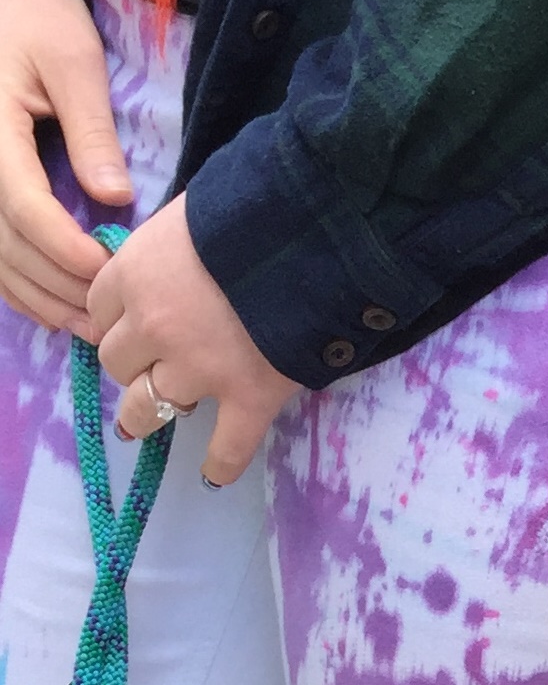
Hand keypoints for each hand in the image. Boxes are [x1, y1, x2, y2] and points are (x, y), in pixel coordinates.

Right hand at [0, 0, 131, 330]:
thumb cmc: (35, 14)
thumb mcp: (72, 57)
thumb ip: (91, 129)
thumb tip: (114, 200)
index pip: (23, 207)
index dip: (66, 250)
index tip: (110, 272)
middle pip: (4, 243)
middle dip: (57, 286)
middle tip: (108, 317)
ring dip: (38, 297)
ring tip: (87, 324)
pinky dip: (16, 284)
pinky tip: (53, 304)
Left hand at [88, 196, 301, 483]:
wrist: (310, 238)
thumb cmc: (251, 210)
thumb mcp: (189, 212)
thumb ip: (166, 245)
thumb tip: (170, 263)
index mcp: (135, 275)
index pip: (100, 309)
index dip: (115, 317)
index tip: (129, 321)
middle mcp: (154, 327)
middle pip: (117, 362)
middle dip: (131, 362)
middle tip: (149, 362)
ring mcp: (198, 370)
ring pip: (149, 408)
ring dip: (146, 415)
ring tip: (146, 423)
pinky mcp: (247, 399)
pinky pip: (226, 449)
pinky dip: (220, 464)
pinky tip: (214, 474)